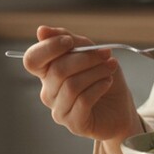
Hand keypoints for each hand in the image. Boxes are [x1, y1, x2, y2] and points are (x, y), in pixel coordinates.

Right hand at [20, 26, 139, 142]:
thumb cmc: (104, 78)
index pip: (32, 59)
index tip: (70, 41)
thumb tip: (41, 30)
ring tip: (110, 68)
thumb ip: (69, 40)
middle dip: (85, 58)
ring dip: (95, 72)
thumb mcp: (90, 53)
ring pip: (71, 85)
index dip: (49, 48)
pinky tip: (107, 82)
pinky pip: (83, 101)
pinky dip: (98, 87)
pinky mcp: (73, 123)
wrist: (121, 107)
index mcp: (48, 72)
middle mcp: (48, 92)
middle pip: (57, 70)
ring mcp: (59, 110)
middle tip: (105, 54)